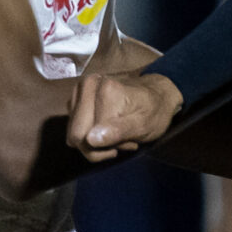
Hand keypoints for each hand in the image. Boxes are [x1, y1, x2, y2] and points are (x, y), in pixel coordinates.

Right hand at [68, 69, 182, 160]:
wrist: (157, 96)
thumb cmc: (154, 111)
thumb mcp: (143, 125)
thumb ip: (117, 131)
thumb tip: (90, 139)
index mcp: (104, 89)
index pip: (86, 137)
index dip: (108, 146)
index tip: (130, 141)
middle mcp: (87, 85)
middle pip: (76, 136)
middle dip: (99, 145)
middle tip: (123, 139)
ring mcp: (79, 92)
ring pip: (75, 135)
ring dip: (96, 141)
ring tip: (119, 134)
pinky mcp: (76, 100)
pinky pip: (76, 129)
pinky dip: (92, 134)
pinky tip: (109, 130)